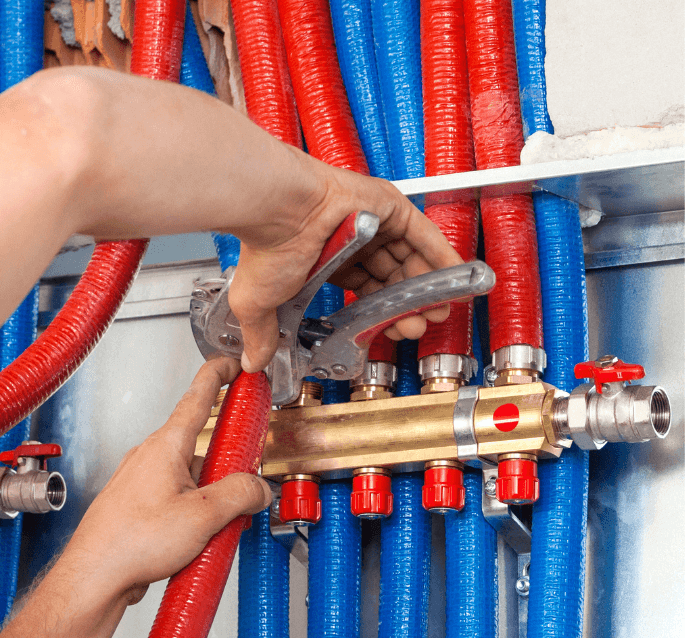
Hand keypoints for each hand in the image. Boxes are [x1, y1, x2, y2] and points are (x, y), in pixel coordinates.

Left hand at [60, 356, 270, 603]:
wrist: (96, 577)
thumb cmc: (130, 542)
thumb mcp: (203, 517)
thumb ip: (239, 495)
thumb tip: (258, 488)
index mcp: (166, 446)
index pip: (198, 395)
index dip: (219, 375)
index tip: (234, 364)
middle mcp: (151, 457)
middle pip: (203, 444)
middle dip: (229, 462)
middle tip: (247, 478)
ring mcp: (144, 481)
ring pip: (193, 476)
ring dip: (213, 496)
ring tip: (219, 525)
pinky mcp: (142, 506)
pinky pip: (180, 499)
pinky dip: (197, 513)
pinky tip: (201, 539)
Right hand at [226, 163, 463, 372]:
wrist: (278, 212)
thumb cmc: (269, 247)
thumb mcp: (262, 302)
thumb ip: (263, 335)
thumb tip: (252, 362)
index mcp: (325, 258)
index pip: (363, 288)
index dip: (380, 311)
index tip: (390, 329)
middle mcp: (351, 238)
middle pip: (391, 275)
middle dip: (407, 304)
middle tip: (418, 326)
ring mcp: (372, 221)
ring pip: (411, 257)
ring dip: (427, 285)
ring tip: (438, 309)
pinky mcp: (390, 206)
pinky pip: (425, 235)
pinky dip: (442, 256)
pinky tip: (454, 278)